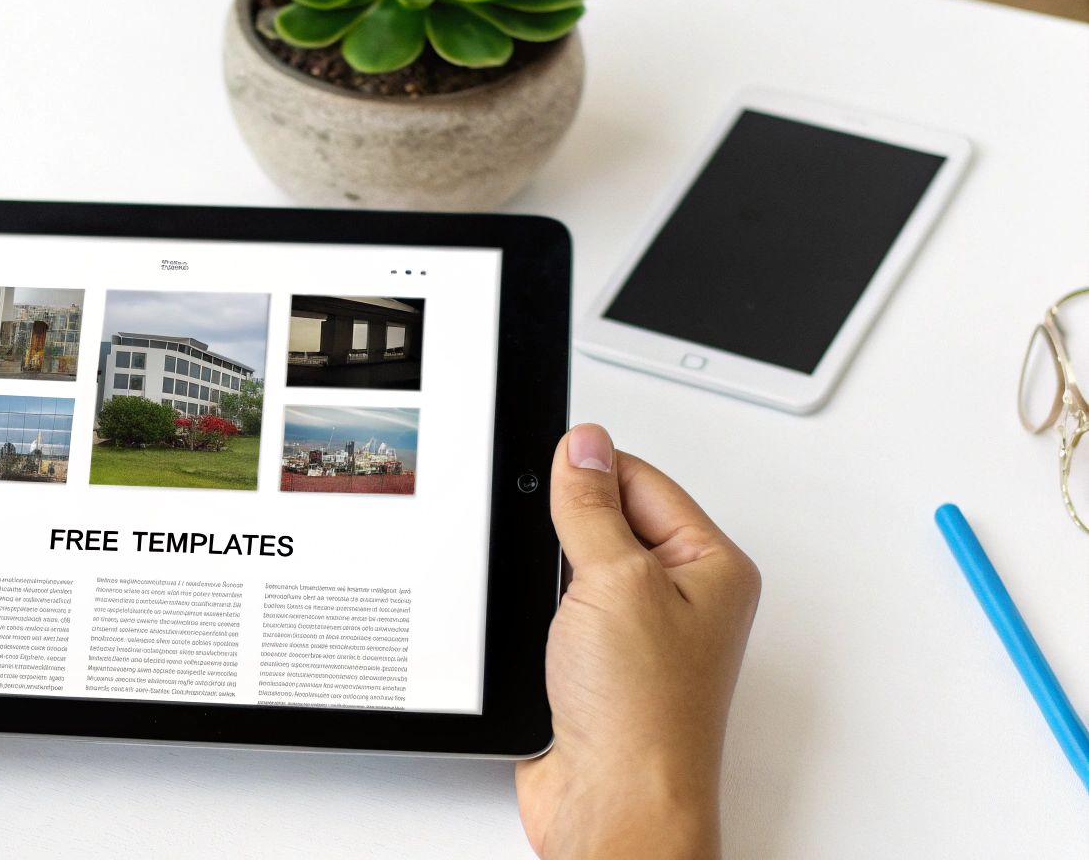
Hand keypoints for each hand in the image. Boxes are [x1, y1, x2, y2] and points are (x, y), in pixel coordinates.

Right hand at [515, 424, 760, 859]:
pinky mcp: (599, 667)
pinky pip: (559, 611)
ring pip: (578, 567)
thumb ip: (593, 506)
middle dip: (568, 526)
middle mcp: (683, 598)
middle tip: (554, 550)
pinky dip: (538, 613)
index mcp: (711, 565)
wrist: (613, 804)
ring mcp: (640, 634)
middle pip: (610, 519)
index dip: (589, 470)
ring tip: (552, 602)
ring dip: (550, 575)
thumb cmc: (644, 716)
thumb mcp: (615, 580)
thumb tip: (582, 445)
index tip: (550, 472)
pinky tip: (537, 628)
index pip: (641, 478)